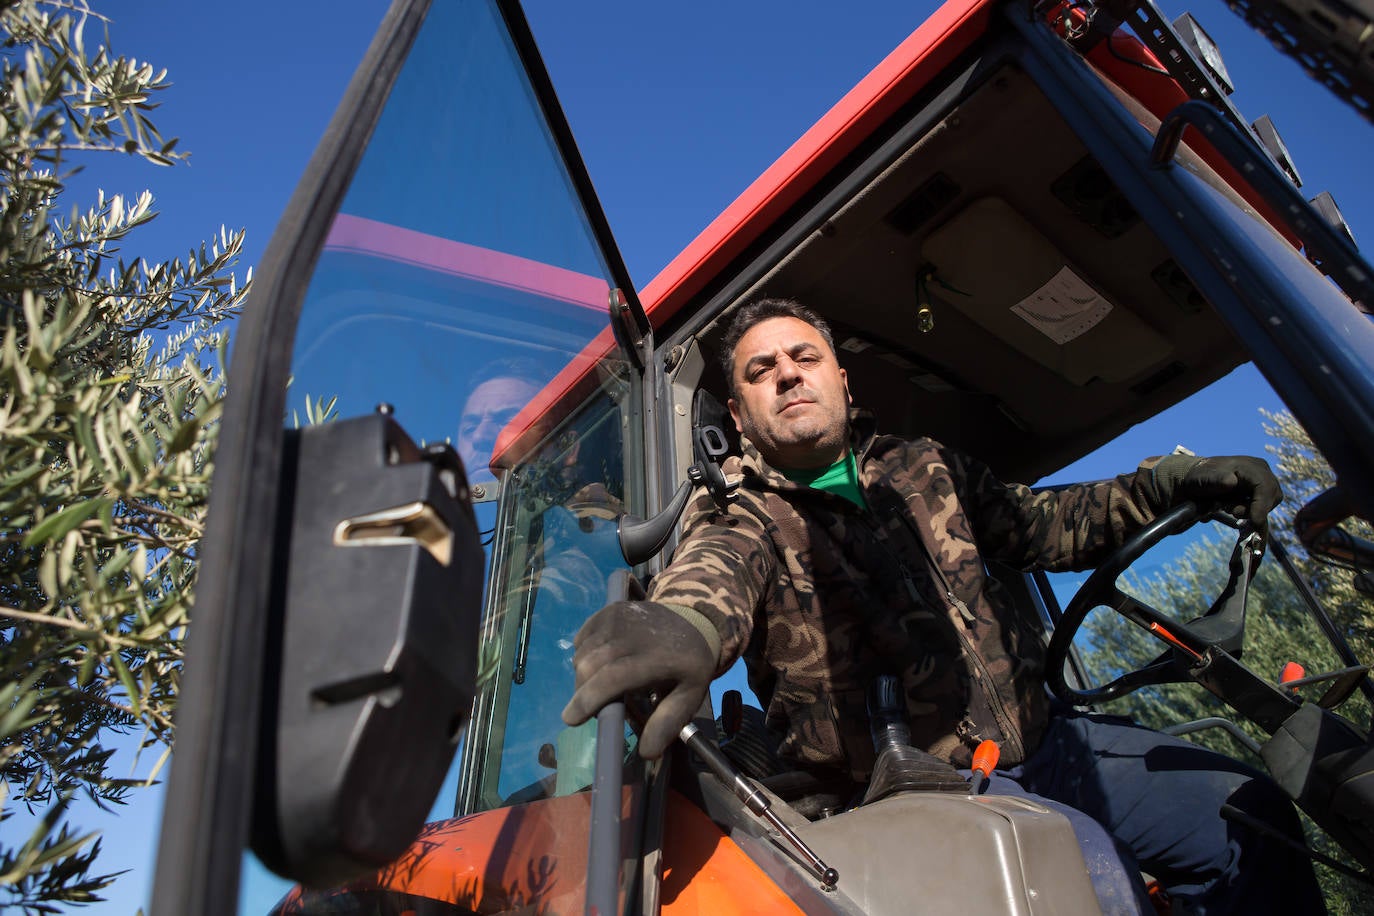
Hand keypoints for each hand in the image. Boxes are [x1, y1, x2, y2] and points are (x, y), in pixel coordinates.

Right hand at [561, 600, 715, 757]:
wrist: (694, 620)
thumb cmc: (689, 664)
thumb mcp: (690, 695)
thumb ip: (668, 722)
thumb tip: (647, 753)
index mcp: (653, 657)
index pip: (610, 678)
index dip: (588, 700)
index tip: (571, 720)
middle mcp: (630, 633)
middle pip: (589, 667)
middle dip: (583, 693)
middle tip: (594, 706)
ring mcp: (617, 618)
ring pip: (582, 653)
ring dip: (584, 675)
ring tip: (603, 685)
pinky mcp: (608, 611)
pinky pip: (582, 639)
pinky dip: (584, 654)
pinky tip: (602, 662)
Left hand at [1177, 456, 1281, 528]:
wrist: (1197, 480)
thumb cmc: (1200, 478)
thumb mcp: (1203, 478)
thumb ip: (1216, 480)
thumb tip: (1231, 482)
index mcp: (1250, 466)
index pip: (1265, 486)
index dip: (1262, 505)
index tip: (1255, 521)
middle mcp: (1262, 472)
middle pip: (1271, 497)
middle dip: (1255, 509)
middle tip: (1232, 511)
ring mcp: (1263, 483)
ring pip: (1268, 504)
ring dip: (1251, 512)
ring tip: (1229, 508)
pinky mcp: (1260, 494)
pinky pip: (1264, 508)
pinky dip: (1254, 517)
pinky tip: (1241, 520)